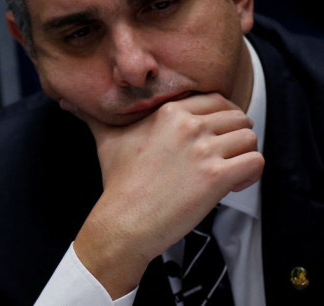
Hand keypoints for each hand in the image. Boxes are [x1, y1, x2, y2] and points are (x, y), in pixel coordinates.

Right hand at [70, 93, 263, 297]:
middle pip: (238, 116)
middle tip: (225, 156)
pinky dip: (251, 173)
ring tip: (231, 172)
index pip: (218, 100)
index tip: (216, 138)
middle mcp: (190, 125)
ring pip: (250, 137)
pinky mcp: (216, 177)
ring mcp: (204, 151)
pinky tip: (234, 185)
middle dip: (236, 136)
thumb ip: (95, 116)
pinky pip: (255, 161)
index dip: (222, 119)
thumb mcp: (107, 139)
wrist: (122, 223)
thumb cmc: (119, 184)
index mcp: (170, 111)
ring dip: (245, 155)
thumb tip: (69, 102)